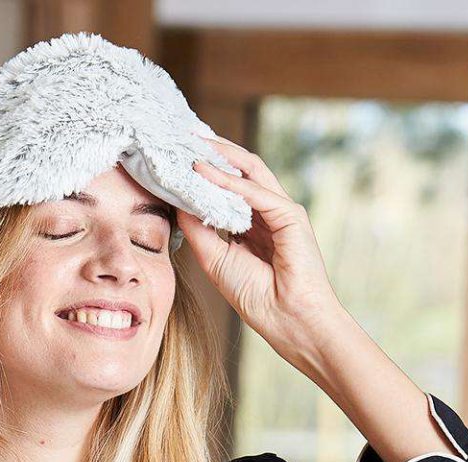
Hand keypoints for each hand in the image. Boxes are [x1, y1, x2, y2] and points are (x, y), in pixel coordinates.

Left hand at [176, 134, 345, 361]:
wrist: (287, 319)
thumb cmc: (255, 295)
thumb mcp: (214, 259)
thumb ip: (198, 230)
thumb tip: (177, 203)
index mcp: (250, 225)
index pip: (225, 189)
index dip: (202, 173)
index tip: (176, 159)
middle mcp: (266, 213)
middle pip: (239, 172)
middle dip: (213, 152)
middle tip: (184, 136)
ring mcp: (281, 212)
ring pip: (250, 172)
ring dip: (221, 157)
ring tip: (193, 144)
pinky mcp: (291, 216)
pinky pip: (257, 192)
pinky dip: (231, 182)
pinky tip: (207, 174)